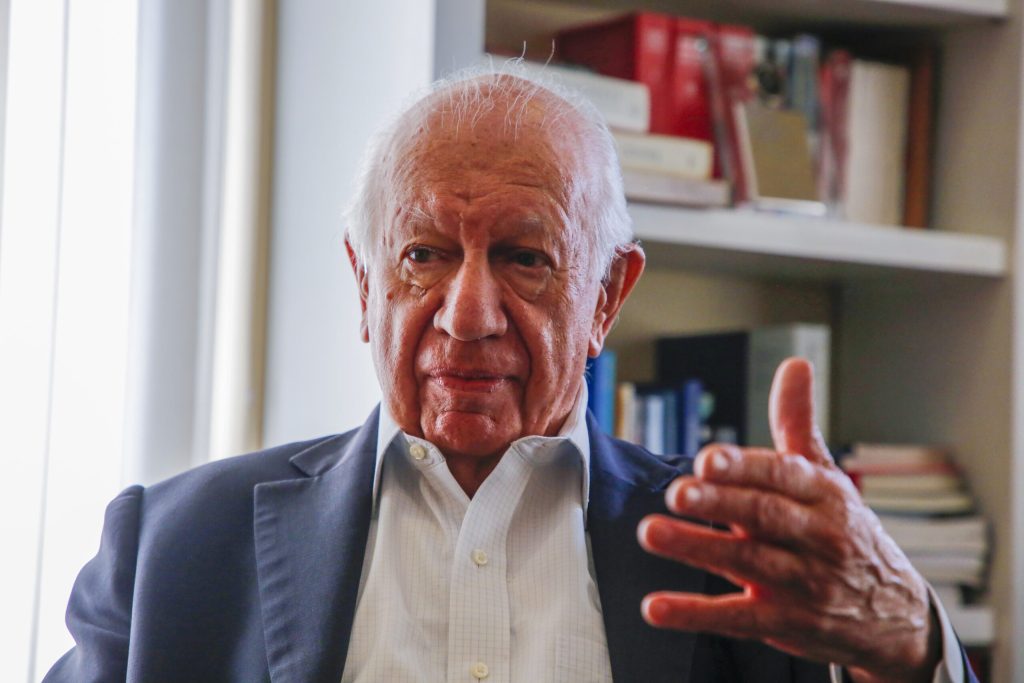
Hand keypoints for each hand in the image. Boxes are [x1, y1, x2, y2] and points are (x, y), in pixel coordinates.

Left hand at [637, 358, 940, 682]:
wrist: (895, 615)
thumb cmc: (844, 531)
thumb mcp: (826, 477)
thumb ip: (797, 424)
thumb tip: (795, 364)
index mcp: (823, 494)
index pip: (782, 476)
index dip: (744, 467)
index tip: (707, 458)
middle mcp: (816, 537)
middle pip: (763, 516)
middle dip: (719, 503)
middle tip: (677, 492)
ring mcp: (802, 583)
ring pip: (748, 562)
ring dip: (698, 548)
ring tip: (651, 532)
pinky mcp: (786, 623)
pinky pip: (738, 619)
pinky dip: (695, 614)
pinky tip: (655, 607)